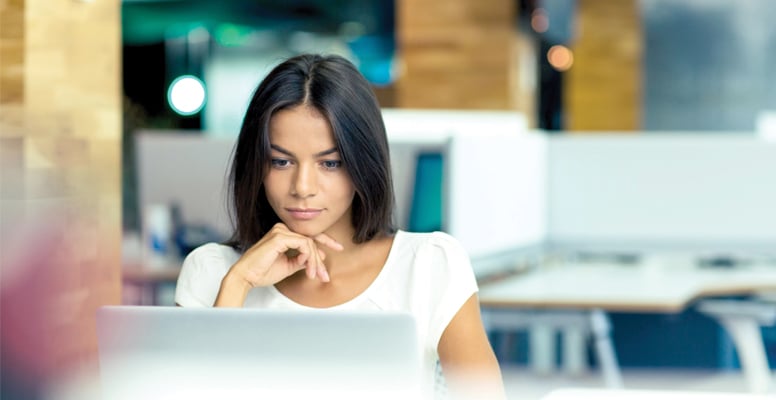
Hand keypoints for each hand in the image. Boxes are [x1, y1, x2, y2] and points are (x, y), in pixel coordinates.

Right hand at [228, 223, 342, 287]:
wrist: (246, 277)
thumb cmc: (263, 272)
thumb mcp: (289, 266)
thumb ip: (302, 260)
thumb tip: (317, 258)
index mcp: (284, 234)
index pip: (308, 235)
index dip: (326, 241)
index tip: (338, 248)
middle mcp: (282, 229)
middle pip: (311, 239)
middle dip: (320, 258)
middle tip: (326, 274)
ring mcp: (281, 231)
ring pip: (310, 244)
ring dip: (314, 262)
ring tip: (314, 276)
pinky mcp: (280, 237)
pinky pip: (304, 245)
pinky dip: (309, 257)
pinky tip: (307, 269)